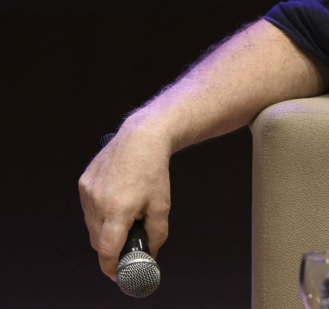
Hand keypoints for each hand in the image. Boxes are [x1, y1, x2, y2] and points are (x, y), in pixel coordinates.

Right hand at [78, 120, 171, 279]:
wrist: (142, 138)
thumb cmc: (153, 170)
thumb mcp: (162, 205)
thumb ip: (156, 234)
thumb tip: (150, 254)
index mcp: (118, 209)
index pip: (106, 250)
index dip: (111, 266)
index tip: (118, 274)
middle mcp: (98, 202)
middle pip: (97, 240)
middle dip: (111, 247)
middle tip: (128, 243)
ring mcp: (87, 192)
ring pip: (91, 225)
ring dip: (105, 229)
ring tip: (125, 215)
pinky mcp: (83, 183)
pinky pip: (88, 208)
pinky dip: (100, 212)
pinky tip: (115, 201)